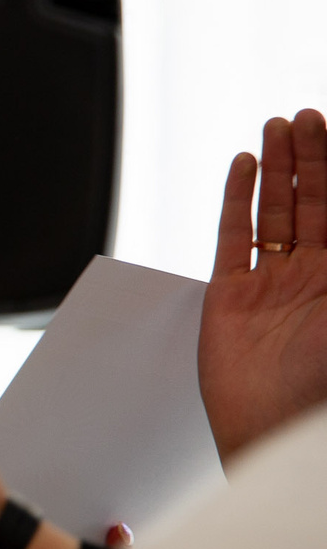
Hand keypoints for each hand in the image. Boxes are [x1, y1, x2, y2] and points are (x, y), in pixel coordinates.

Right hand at [201, 109, 326, 459]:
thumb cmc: (323, 386)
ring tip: (277, 128)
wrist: (274, 431)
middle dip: (313, 158)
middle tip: (308, 117)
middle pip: (315, 202)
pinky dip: (237, 199)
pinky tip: (245, 168)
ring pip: (275, 212)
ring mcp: (274, 285)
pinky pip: (234, 237)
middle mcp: (316, 277)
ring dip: (277, 168)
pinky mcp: (231, 296)